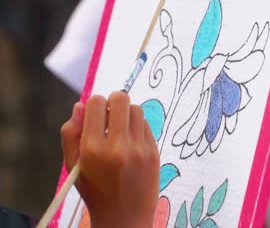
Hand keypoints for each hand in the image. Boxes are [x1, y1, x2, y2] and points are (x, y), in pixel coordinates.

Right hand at [61, 92, 159, 226]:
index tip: (95, 114)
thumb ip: (70, 134)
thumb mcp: (72, 165)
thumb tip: (80, 105)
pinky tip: (131, 141)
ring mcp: (140, 149)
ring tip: (121, 128)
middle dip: (113, 102)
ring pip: (137, 109)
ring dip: (127, 113)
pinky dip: (137, 127)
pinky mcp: (154, 152)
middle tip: (110, 116)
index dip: (94, 104)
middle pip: (121, 99)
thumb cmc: (94, 190)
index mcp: (93, 149)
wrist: (124, 217)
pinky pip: (147, 125)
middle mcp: (119, 146)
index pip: (97, 103)